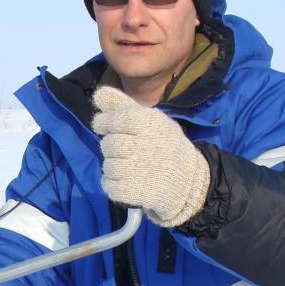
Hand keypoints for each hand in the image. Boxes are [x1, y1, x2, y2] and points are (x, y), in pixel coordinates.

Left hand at [91, 85, 209, 226]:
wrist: (187, 177)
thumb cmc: (163, 143)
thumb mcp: (148, 118)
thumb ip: (121, 104)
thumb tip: (97, 94)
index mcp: (147, 123)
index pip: (112, 120)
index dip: (105, 124)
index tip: (106, 127)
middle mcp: (143, 145)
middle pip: (107, 145)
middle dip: (112, 147)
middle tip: (126, 150)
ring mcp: (138, 170)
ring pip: (107, 166)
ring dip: (113, 166)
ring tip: (129, 165)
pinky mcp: (135, 191)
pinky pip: (109, 185)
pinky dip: (113, 184)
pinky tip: (126, 180)